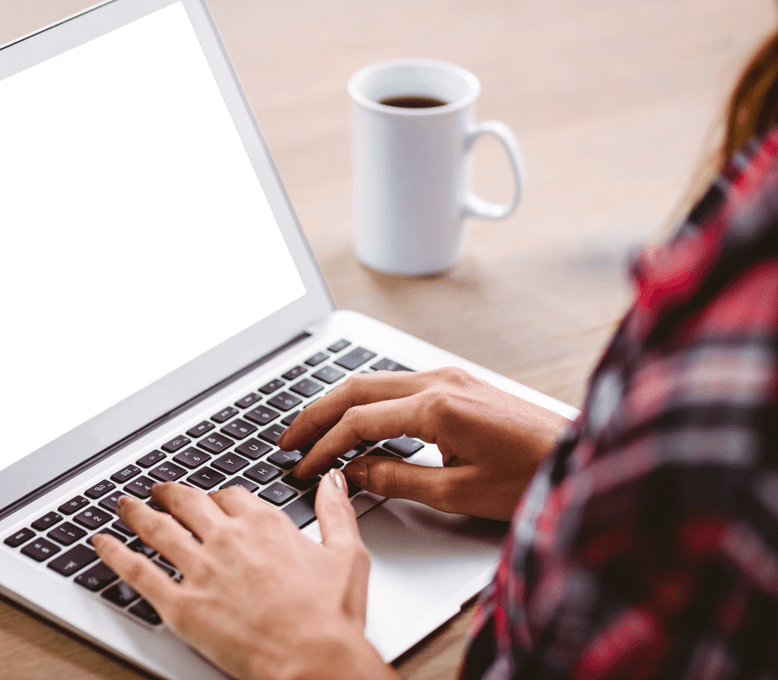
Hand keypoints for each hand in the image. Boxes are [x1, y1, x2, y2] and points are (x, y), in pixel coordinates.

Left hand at [91, 472, 396, 679]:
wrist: (314, 660)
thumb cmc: (332, 617)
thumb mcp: (346, 554)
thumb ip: (335, 511)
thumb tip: (332, 481)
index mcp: (264, 524)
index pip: (229, 496)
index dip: (215, 496)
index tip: (209, 498)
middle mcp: (227, 538)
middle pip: (187, 504)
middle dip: (169, 494)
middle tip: (157, 491)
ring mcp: (200, 570)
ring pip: (157, 529)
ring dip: (136, 514)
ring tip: (123, 505)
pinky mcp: (180, 604)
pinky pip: (138, 572)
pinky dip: (115, 554)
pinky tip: (102, 543)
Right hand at [277, 367, 569, 520]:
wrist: (584, 459)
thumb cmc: (533, 477)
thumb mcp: (459, 493)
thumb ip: (397, 479)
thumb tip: (353, 474)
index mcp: (437, 407)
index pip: (358, 422)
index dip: (323, 447)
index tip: (301, 467)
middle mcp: (440, 381)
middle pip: (355, 388)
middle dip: (315, 414)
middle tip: (286, 440)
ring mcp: (450, 377)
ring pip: (374, 382)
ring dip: (338, 404)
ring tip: (311, 431)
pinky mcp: (459, 382)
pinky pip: (397, 386)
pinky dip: (366, 402)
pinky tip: (356, 422)